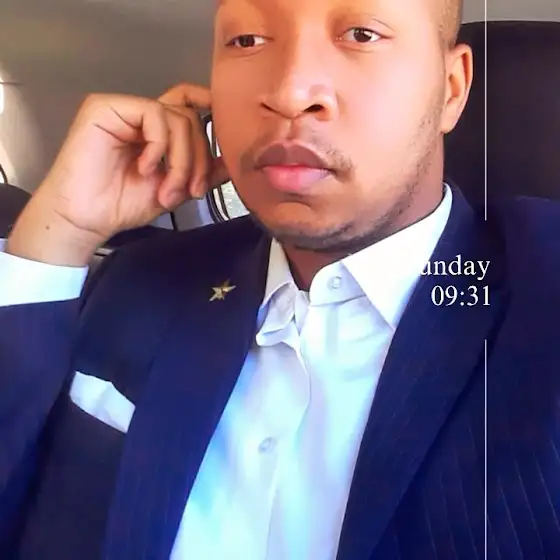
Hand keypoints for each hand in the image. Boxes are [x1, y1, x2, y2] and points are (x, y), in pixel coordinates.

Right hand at [6, 83, 229, 265]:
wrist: (87, 220)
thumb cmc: (121, 206)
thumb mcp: (176, 191)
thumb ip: (203, 173)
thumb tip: (232, 162)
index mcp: (155, 131)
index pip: (186, 104)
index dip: (208, 104)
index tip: (228, 120)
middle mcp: (141, 116)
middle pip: (190, 118)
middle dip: (200, 158)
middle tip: (194, 190)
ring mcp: (124, 109)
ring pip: (177, 118)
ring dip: (182, 160)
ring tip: (168, 190)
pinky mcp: (105, 107)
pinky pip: (153, 116)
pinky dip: (159, 146)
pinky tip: (146, 168)